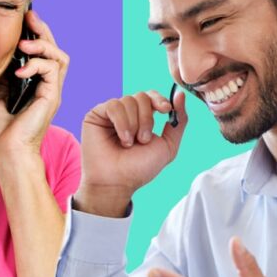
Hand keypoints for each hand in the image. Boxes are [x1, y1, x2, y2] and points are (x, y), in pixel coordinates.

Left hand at [0, 10, 69, 167]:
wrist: (7, 153)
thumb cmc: (1, 131)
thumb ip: (3, 74)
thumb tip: (0, 53)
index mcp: (34, 85)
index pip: (41, 53)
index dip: (34, 34)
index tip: (22, 20)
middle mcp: (46, 86)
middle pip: (54, 50)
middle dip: (42, 30)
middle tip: (29, 16)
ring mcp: (51, 91)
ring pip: (59, 57)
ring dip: (42, 44)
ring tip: (24, 43)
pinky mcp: (51, 97)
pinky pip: (51, 70)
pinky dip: (36, 64)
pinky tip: (19, 69)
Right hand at [74, 89, 188, 216]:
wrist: (118, 182)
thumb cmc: (140, 168)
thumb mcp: (168, 146)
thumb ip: (179, 121)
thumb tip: (180, 94)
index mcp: (142, 118)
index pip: (152, 96)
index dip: (159, 99)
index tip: (166, 110)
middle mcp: (127, 113)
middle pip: (142, 96)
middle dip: (147, 118)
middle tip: (143, 140)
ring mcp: (111, 114)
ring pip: (129, 100)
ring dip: (134, 124)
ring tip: (129, 144)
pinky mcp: (96, 115)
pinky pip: (114, 105)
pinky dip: (122, 122)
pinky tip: (122, 139)